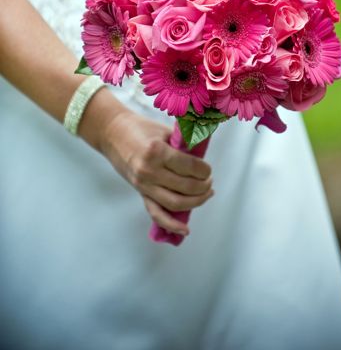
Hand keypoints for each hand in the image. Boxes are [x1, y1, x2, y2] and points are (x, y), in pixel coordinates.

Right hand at [99, 110, 213, 236]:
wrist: (113, 134)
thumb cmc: (140, 128)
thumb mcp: (164, 131)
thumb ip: (183, 145)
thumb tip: (203, 159)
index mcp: (157, 152)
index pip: (189, 167)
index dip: (204, 170)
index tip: (208, 169)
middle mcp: (150, 171)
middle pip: (186, 187)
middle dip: (204, 186)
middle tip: (209, 180)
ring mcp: (144, 185)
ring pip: (176, 203)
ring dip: (196, 202)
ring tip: (206, 194)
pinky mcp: (140, 193)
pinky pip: (156, 213)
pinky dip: (171, 224)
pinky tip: (185, 229)